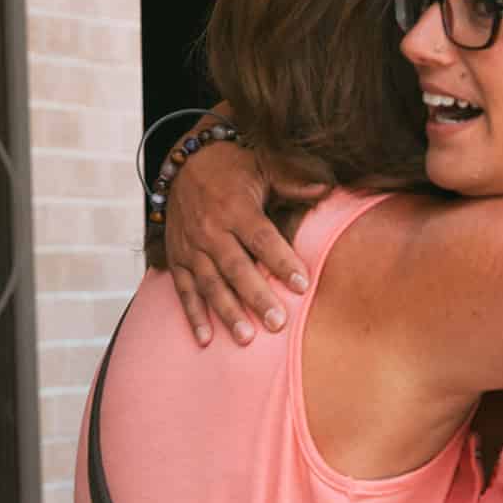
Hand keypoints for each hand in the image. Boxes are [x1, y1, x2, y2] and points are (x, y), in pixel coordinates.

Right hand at [162, 131, 320, 344]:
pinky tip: (205, 339)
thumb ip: (292, 182)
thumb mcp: (264, 167)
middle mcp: (210, 230)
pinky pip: (184, 289)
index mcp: (236, 208)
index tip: (302, 285)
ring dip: (226, 312)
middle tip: (277, 323)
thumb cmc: (234, 169)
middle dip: (256, 297)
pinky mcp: (177, 258)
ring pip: (210, 284)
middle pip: (235, 267)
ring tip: (246, 338)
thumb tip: (325, 189)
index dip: (282, 262)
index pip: (262, 239)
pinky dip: (193, 315)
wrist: (184, 163)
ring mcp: (191, 247)